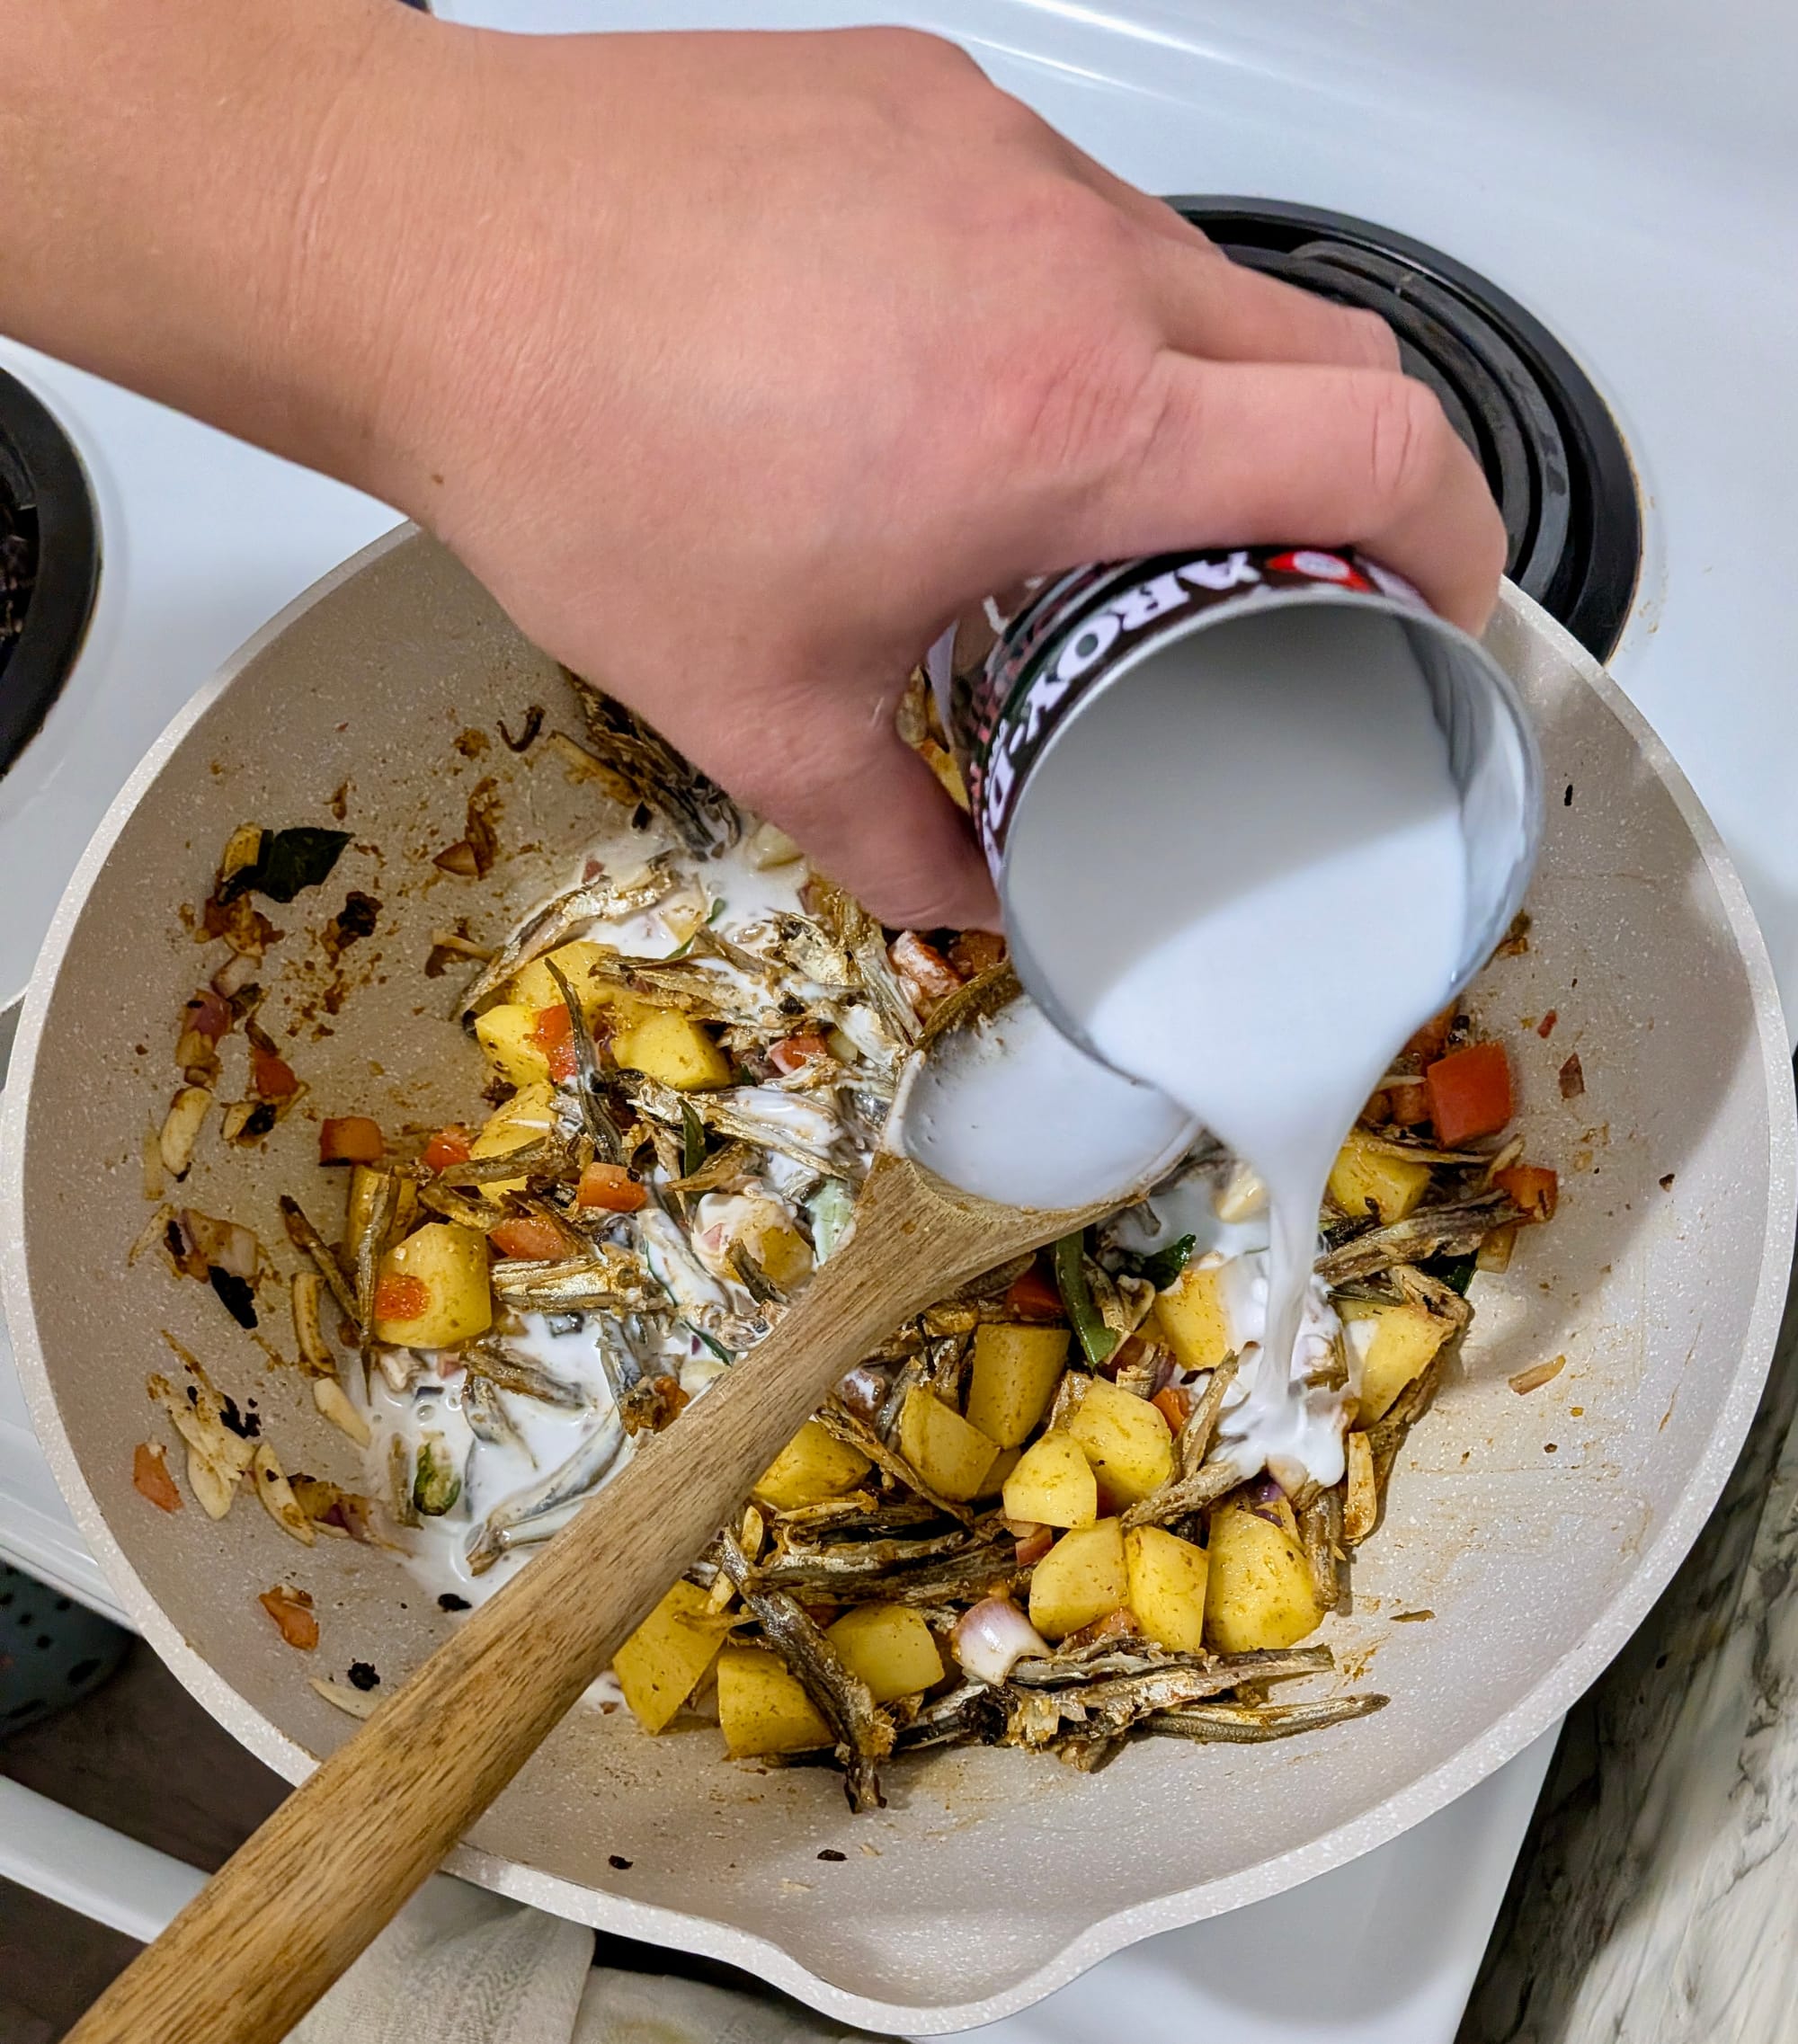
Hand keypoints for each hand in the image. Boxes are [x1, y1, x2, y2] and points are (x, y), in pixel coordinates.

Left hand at [0, 8, 1505, 927]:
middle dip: (1357, 475)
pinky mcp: (934, 96)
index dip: (1467, 539)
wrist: (429, 253)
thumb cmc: (582, 461)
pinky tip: (968, 376)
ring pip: (1202, 276)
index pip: (1382, 452)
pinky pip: (1074, 207)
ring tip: (1099, 488)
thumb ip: (896, 843)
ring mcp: (1006, 159)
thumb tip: (966, 906)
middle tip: (1294, 568)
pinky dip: (1081, 306)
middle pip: (1333, 353)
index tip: (1449, 603)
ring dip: (1203, 392)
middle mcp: (1073, 264)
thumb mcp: (756, 710)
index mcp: (1069, 426)